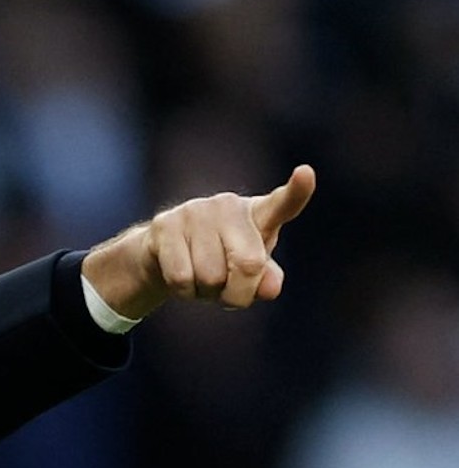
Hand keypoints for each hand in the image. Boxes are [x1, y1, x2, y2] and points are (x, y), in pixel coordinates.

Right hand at [83, 165, 315, 319]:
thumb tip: (270, 288)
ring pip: (210, 277)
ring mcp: (195, 212)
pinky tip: (182, 280)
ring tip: (200, 281)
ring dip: (206, 294)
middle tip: (226, 295)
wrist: (162, 255)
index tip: (306, 173)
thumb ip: (265, 280)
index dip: (297, 191)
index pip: (283, 203)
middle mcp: (228, 206)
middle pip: (248, 265)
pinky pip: (182, 278)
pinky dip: (184, 292)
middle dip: (238, 294)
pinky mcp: (165, 225)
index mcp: (257, 214)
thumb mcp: (247, 273)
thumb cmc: (218, 263)